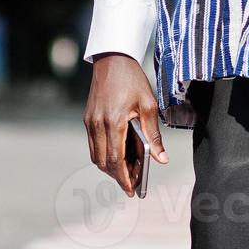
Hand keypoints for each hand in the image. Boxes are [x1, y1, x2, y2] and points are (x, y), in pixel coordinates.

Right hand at [84, 52, 168, 196]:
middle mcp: (97, 125)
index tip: (133, 190)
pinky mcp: (87, 119)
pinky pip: (94, 145)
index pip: (115, 160)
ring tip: (128, 170)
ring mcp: (90, 122)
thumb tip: (161, 159)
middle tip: (134, 183)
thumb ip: (153, 135)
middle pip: (103, 163)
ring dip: (110, 167)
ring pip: (96, 156)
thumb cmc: (133, 80)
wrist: (112, 59)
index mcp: (113, 122)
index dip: (124, 178)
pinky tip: (119, 155)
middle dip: (118, 176)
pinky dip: (105, 154)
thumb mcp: (149, 106)